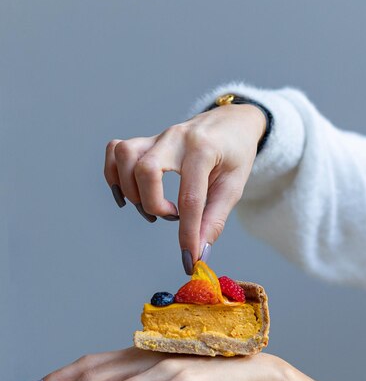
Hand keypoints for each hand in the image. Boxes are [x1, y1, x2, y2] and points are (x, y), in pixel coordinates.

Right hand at [104, 104, 265, 269]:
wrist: (232, 122)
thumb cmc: (235, 154)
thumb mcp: (234, 187)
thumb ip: (214, 219)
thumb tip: (199, 252)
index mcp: (204, 149)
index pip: (190, 198)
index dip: (188, 234)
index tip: (189, 258)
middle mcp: (176, 138)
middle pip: (146, 170)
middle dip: (153, 204)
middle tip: (172, 216)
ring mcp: (157, 136)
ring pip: (125, 156)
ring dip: (132, 191)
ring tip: (153, 206)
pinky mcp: (146, 141)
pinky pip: (115, 151)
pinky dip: (115, 175)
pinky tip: (129, 194)